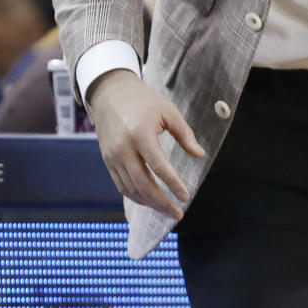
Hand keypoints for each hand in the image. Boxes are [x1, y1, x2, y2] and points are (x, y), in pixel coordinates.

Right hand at [86, 69, 205, 219]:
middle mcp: (123, 149)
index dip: (173, 184)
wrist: (110, 94)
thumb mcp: (168, 111)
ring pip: (131, 190)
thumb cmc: (143, 100)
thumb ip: (185, 134)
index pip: (158, 167)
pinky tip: (151, 201)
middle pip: (143, 185)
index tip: (186, 197)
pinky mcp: (107, 161)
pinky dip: (136, 197)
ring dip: (150, 204)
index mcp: (140, 134)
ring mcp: (112, 157)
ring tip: (167, 210)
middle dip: (162, 203)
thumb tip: (200, 155)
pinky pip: (121, 186)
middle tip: (178, 213)